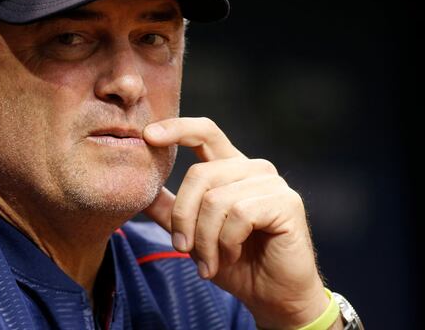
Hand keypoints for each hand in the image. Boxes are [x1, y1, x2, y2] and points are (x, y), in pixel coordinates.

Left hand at [142, 117, 330, 328]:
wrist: (272, 296)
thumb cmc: (235, 263)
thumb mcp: (192, 234)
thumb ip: (169, 210)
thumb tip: (138, 189)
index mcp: (230, 168)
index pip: (204, 133)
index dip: (177, 129)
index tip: (147, 135)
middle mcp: (252, 169)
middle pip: (199, 174)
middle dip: (183, 217)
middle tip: (183, 249)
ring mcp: (271, 183)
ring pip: (215, 200)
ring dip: (205, 239)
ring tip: (209, 262)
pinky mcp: (286, 202)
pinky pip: (239, 215)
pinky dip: (227, 242)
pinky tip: (232, 255)